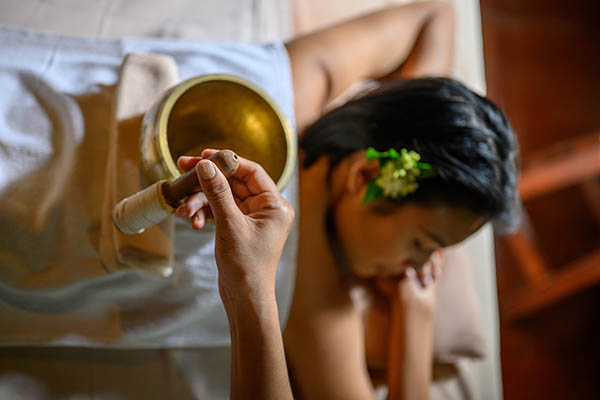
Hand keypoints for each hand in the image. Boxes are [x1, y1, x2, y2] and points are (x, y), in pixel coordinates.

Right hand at [176, 149, 294, 302]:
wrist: (245, 299)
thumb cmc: (246, 267)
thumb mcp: (230, 226)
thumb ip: (218, 193)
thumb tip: (205, 165)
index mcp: (275, 205)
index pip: (252, 171)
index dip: (227, 161)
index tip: (204, 155)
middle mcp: (266, 209)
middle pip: (234, 182)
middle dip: (208, 181)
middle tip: (183, 170)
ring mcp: (252, 218)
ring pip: (223, 197)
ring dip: (202, 200)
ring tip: (184, 210)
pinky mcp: (239, 228)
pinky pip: (220, 211)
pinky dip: (205, 213)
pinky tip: (192, 221)